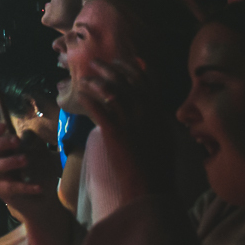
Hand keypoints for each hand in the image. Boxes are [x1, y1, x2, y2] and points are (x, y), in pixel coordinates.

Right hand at [0, 122, 61, 220]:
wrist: (45, 198)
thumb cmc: (40, 171)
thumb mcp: (40, 152)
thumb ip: (32, 142)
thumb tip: (26, 134)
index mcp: (4, 148)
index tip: (3, 126)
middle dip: (2, 142)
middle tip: (17, 141)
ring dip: (10, 161)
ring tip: (25, 160)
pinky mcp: (4, 191)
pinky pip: (12, 187)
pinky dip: (26, 187)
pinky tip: (39, 188)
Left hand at [75, 57, 172, 200]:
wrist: (150, 184)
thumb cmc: (158, 163)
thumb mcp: (164, 134)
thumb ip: (156, 116)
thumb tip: (150, 103)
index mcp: (158, 111)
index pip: (146, 81)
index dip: (132, 67)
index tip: (121, 60)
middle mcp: (145, 112)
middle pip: (125, 81)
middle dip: (109, 68)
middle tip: (96, 62)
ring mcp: (129, 121)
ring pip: (111, 92)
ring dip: (95, 82)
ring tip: (85, 79)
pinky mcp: (114, 132)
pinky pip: (98, 109)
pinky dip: (88, 99)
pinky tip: (80, 95)